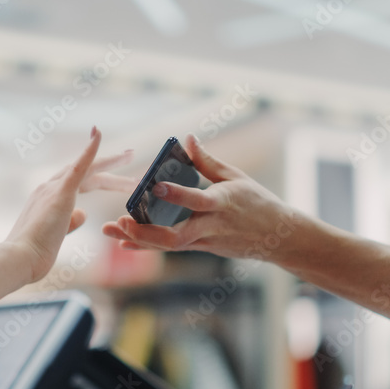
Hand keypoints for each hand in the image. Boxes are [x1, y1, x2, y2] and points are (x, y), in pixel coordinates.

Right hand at [5, 127, 132, 283]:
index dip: (95, 175)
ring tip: (131, 154)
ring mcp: (53, 189)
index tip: (110, 174)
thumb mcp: (57, 235)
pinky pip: (78, 166)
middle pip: (86, 173)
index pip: (76, 181)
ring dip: (111, 161)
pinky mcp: (60, 193)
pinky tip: (97, 134)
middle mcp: (48, 188)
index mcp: (47, 199)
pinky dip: (89, 149)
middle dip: (110, 168)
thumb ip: (69, 222)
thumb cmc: (34, 254)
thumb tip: (83, 213)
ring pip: (88, 168)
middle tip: (130, 157)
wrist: (19, 259)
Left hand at [102, 134, 305, 261]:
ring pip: (169, 246)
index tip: (155, 186)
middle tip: (121, 220)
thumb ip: (208, 161)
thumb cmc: (259, 202)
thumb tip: (187, 139)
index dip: (176, 195)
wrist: (278, 238)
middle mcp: (212, 226)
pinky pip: (171, 249)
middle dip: (145, 232)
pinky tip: (124, 243)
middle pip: (175, 237)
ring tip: (111, 230)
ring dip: (138, 239)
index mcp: (223, 203)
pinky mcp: (202, 248)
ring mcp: (206, 242)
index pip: (197, 200)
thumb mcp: (236, 177)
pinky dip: (147, 246)